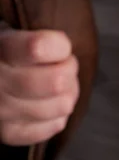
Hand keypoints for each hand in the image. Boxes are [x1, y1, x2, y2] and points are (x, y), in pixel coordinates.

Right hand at [0, 27, 78, 145]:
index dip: (61, 46)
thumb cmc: (14, 47)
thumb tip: (66, 46)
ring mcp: (2, 111)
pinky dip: (59, 116)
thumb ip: (41, 35)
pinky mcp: (7, 132)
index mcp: (3, 48)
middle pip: (56, 82)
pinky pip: (49, 128)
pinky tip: (53, 103)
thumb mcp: (20, 28)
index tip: (62, 45)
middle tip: (66, 64)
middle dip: (70, 70)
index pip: (38, 48)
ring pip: (59, 106)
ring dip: (70, 93)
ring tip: (64, 83)